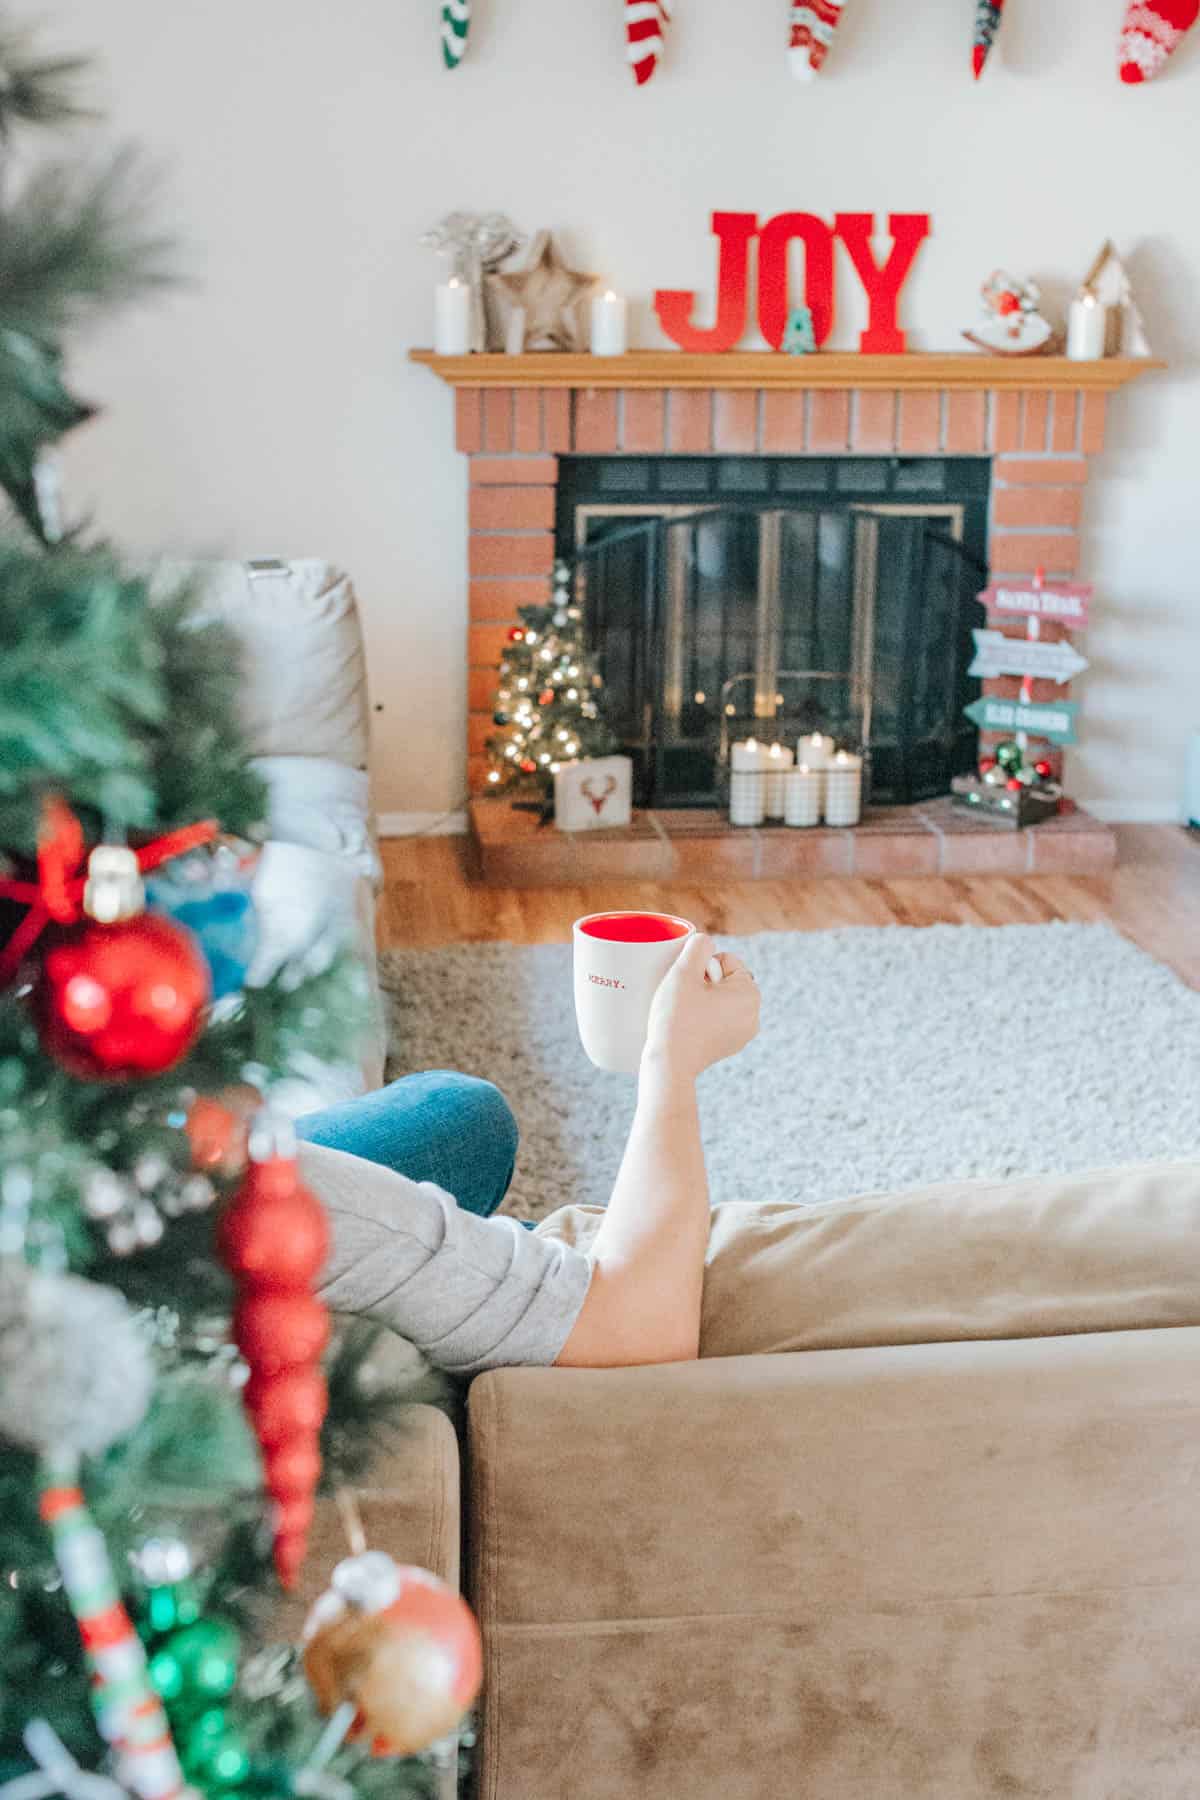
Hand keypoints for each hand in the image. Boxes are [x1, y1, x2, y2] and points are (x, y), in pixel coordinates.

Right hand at [642, 933, 759, 1082]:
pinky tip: (689, 1026)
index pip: (727, 961)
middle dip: (704, 983)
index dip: (703, 968)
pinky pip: (718, 1018)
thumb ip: (698, 946)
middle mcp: (754, 1014)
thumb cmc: (677, 1018)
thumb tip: (706, 942)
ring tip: (686, 1013)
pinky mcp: (730, 1045)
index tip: (690, 986)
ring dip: (702, 999)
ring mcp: (743, 1033)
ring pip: (720, 999)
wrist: (669, 1064)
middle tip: (686, 999)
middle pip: (725, 979)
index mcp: (751, 993)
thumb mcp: (684, 972)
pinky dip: (703, 1017)